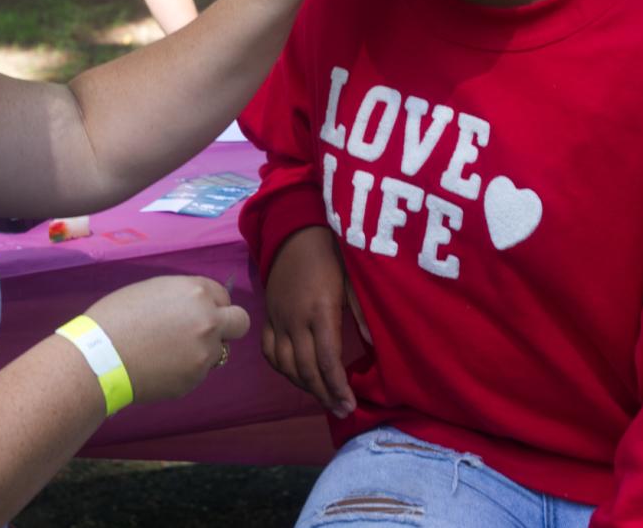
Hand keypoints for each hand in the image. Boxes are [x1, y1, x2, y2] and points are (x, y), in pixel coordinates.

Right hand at [83, 276, 249, 404]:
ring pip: (219, 350)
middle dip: (228, 326)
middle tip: (205, 333)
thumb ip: (182, 297)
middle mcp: (208, 320)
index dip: (210, 304)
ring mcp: (205, 351)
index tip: (196, 312)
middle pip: (240, 322)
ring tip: (167, 353)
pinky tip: (160, 367)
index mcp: (195, 292)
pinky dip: (186, 369)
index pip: (223, 295)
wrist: (99, 357)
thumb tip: (195, 307)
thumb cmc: (116, 317)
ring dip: (202, 351)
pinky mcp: (196, 378)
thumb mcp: (152, 291)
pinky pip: (200, 371)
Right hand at [263, 226, 356, 418]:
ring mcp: (278, 319)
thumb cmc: (331, 253)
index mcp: (320, 311)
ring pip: (284, 365)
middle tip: (340, 410)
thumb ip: (362, 315)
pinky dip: (281, 369)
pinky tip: (296, 376)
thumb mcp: (353, 280)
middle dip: (324, 394)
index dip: (338, 387)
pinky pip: (268, 351)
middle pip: (305, 369)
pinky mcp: (268, 315)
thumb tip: (374, 348)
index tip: (350, 404)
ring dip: (303, 386)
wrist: (294, 231)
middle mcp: (295, 320)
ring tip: (323, 397)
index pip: (327, 360)